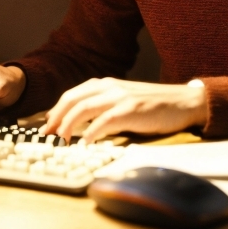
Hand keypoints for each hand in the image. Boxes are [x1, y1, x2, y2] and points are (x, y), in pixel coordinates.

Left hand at [39, 78, 207, 143]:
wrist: (182, 101)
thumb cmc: (153, 106)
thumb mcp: (124, 100)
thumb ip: (104, 107)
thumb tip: (80, 126)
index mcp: (106, 84)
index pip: (72, 94)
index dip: (55, 110)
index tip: (45, 125)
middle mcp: (110, 87)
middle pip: (73, 99)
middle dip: (56, 117)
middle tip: (47, 135)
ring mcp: (120, 97)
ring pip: (84, 108)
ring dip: (68, 125)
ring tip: (60, 141)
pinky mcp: (131, 109)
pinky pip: (105, 120)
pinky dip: (92, 132)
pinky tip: (85, 144)